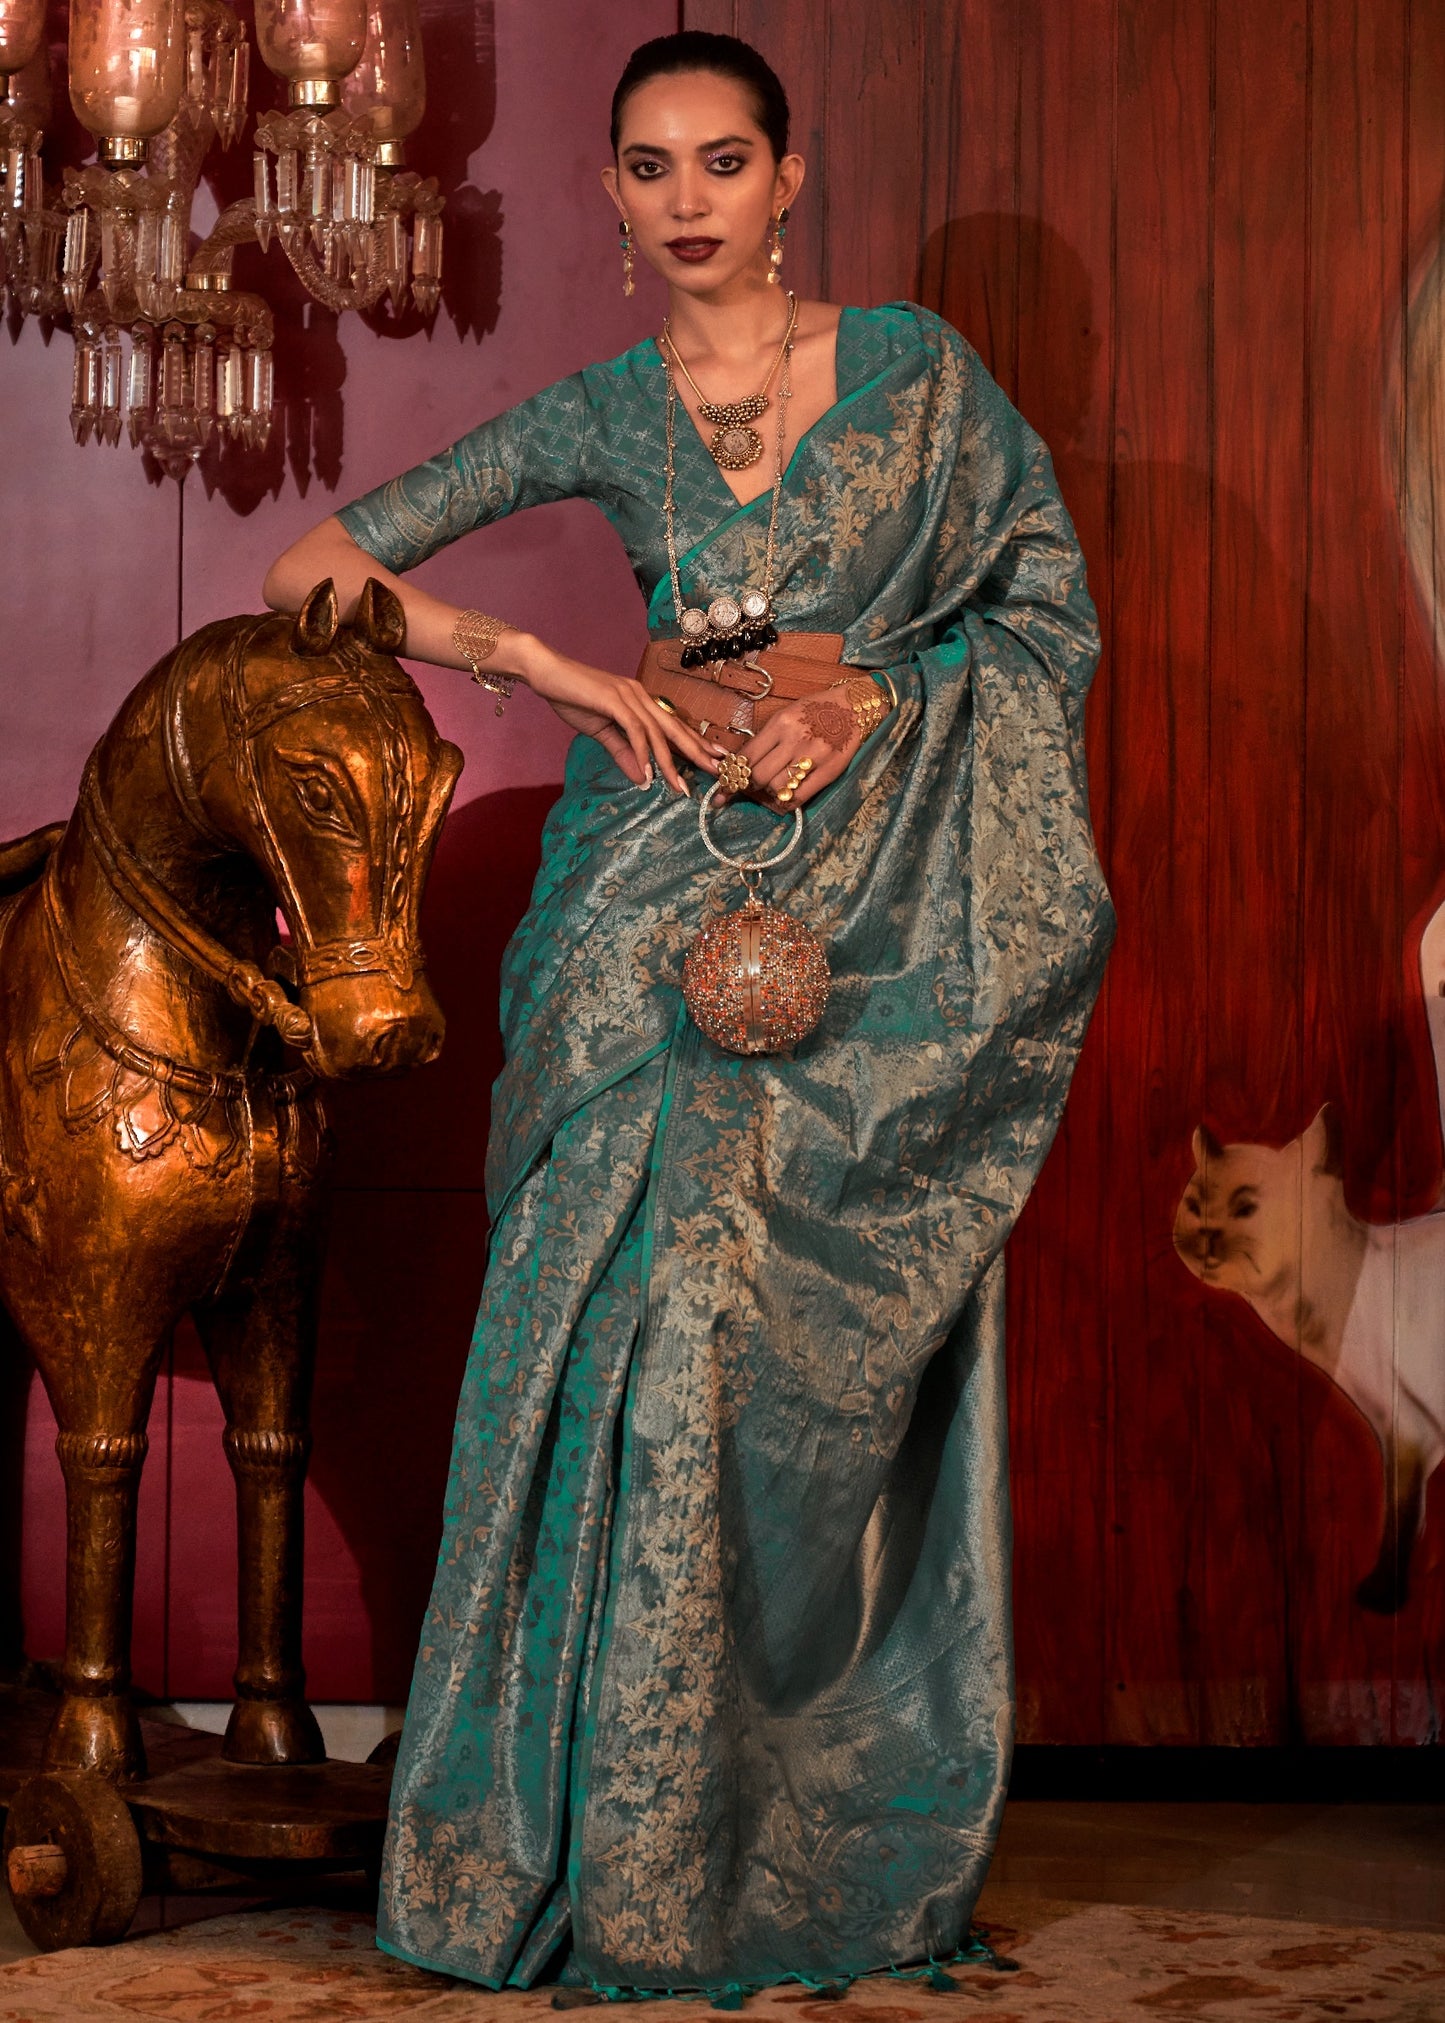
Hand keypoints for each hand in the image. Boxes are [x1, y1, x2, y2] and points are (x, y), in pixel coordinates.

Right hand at [506, 635, 722, 792]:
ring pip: (658, 733)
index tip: (714, 760)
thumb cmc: (572, 697)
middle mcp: (641, 696)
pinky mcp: (614, 700)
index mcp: (641, 701)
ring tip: (680, 787)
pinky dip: (642, 752)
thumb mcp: (601, 732)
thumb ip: (623, 753)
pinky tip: (648, 772)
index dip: (695, 743)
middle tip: (718, 772)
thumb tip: (641, 778)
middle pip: (675, 728)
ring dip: (670, 762)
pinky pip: (634, 730)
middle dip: (698, 752)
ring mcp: (629, 696)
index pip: (673, 726)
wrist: (546, 672)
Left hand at [715, 690, 870, 808]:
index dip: (733, 773)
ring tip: (769, 790)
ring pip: (776, 788)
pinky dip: (785, 803)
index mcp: (781, 723)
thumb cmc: (817, 710)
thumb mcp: (787, 715)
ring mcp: (814, 757)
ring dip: (768, 794)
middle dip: (748, 786)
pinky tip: (782, 799)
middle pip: (758, 776)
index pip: (747, 755)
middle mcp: (796, 740)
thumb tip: (741, 764)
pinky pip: (799, 797)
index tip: (726, 782)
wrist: (854, 707)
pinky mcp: (829, 772)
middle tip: (747, 788)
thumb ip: (766, 738)